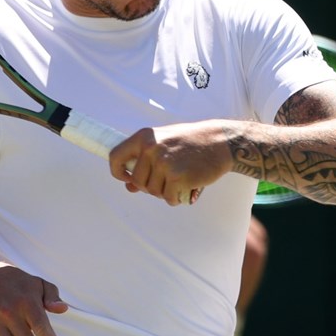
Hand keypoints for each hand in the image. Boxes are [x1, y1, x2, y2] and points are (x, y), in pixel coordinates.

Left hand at [109, 121, 230, 204]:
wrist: (220, 142)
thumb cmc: (192, 143)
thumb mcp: (165, 144)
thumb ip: (146, 162)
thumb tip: (129, 187)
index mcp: (144, 137)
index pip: (115, 157)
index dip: (118, 172)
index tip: (128, 178)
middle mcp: (150, 148)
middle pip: (136, 181)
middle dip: (149, 186)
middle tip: (167, 180)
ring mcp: (163, 163)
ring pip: (153, 192)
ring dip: (165, 192)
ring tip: (180, 180)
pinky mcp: (177, 177)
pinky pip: (168, 198)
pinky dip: (176, 198)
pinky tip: (187, 188)